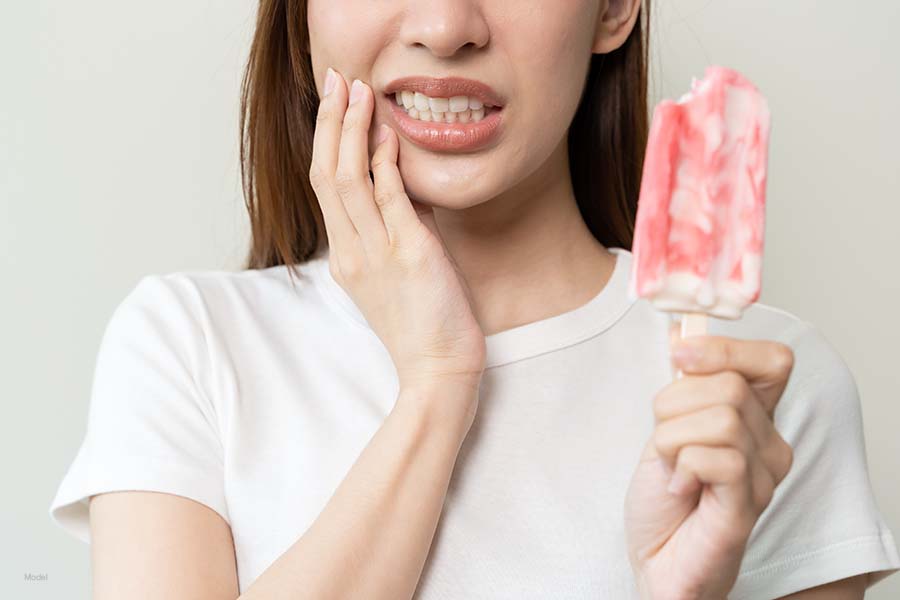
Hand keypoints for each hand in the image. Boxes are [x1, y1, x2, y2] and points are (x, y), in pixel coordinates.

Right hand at [308, 68, 485, 414]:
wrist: (438, 371)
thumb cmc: (423, 323)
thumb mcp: (397, 270)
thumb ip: (393, 225)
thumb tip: (397, 179)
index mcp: (345, 256)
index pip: (324, 186)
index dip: (325, 139)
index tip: (332, 100)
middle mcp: (352, 253)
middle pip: (326, 175)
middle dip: (329, 122)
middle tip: (335, 78)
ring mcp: (377, 255)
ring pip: (348, 182)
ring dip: (351, 132)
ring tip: (358, 91)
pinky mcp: (410, 257)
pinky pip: (390, 201)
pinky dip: (385, 164)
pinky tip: (387, 133)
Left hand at [624, 322, 794, 598]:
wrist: (655, 555)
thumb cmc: (664, 493)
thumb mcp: (668, 423)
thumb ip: (685, 382)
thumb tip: (682, 328)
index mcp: (756, 417)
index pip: (773, 359)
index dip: (724, 348)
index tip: (679, 355)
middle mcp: (770, 444)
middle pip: (728, 384)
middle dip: (673, 405)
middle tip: (664, 441)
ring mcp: (763, 475)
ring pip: (720, 417)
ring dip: (671, 438)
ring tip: (671, 467)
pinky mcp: (747, 503)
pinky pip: (716, 457)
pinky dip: (680, 466)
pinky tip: (679, 488)